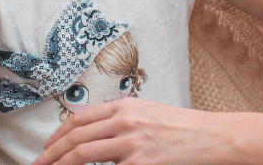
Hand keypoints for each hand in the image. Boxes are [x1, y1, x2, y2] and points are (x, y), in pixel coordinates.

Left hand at [33, 97, 233, 164]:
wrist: (214, 138)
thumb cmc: (185, 128)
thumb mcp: (152, 113)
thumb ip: (125, 119)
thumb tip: (97, 131)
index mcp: (127, 108)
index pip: (81, 119)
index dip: (58, 134)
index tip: (47, 147)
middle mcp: (126, 123)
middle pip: (76, 138)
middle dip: (51, 154)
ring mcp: (132, 146)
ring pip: (83, 156)